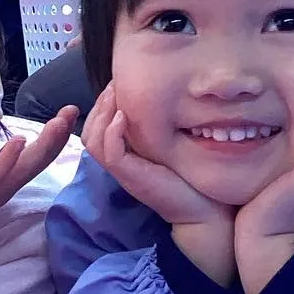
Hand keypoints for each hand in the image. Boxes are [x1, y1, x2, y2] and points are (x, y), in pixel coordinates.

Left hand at [0, 106, 77, 216]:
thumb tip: (5, 125)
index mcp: (8, 175)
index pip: (40, 154)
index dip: (57, 135)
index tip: (71, 111)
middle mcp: (6, 184)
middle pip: (39, 160)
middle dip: (58, 136)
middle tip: (72, 112)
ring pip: (24, 167)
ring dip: (44, 144)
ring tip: (58, 123)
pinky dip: (9, 159)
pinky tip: (20, 141)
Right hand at [83, 84, 227, 226]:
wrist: (205, 210)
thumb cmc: (191, 175)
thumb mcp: (168, 144)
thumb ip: (156, 127)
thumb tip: (158, 96)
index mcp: (124, 154)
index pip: (96, 127)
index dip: (102, 103)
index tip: (117, 83)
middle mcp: (119, 162)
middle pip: (89, 131)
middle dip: (99, 103)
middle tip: (114, 84)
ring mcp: (122, 171)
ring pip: (93, 140)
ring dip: (101, 113)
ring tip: (115, 94)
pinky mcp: (130, 177)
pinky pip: (110, 153)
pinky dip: (112, 132)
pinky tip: (123, 116)